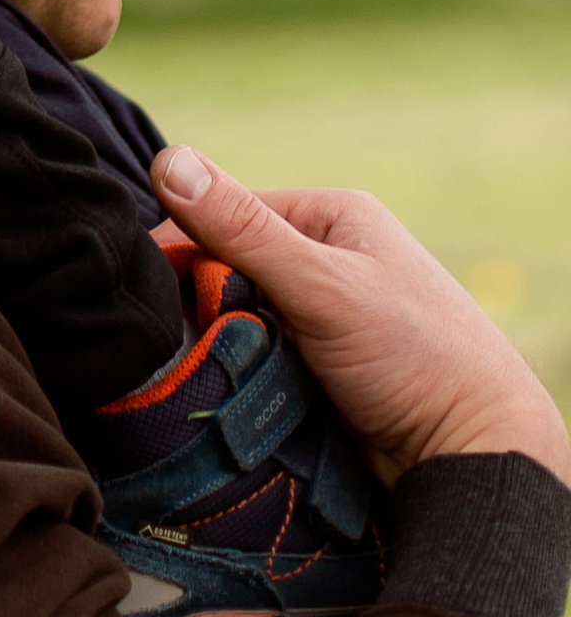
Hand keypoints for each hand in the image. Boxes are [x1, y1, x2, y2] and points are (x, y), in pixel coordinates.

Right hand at [151, 144, 570, 486]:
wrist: (476, 458)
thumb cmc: (416, 358)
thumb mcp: (323, 287)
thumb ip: (243, 230)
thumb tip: (166, 159)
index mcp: (332, 217)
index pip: (226, 213)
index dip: (180, 246)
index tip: (140, 291)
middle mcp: (327, 259)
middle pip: (228, 268)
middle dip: (199, 303)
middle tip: (170, 343)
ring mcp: (324, 317)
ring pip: (238, 318)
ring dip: (217, 344)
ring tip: (188, 373)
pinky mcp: (319, 368)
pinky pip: (257, 359)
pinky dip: (237, 373)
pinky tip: (217, 391)